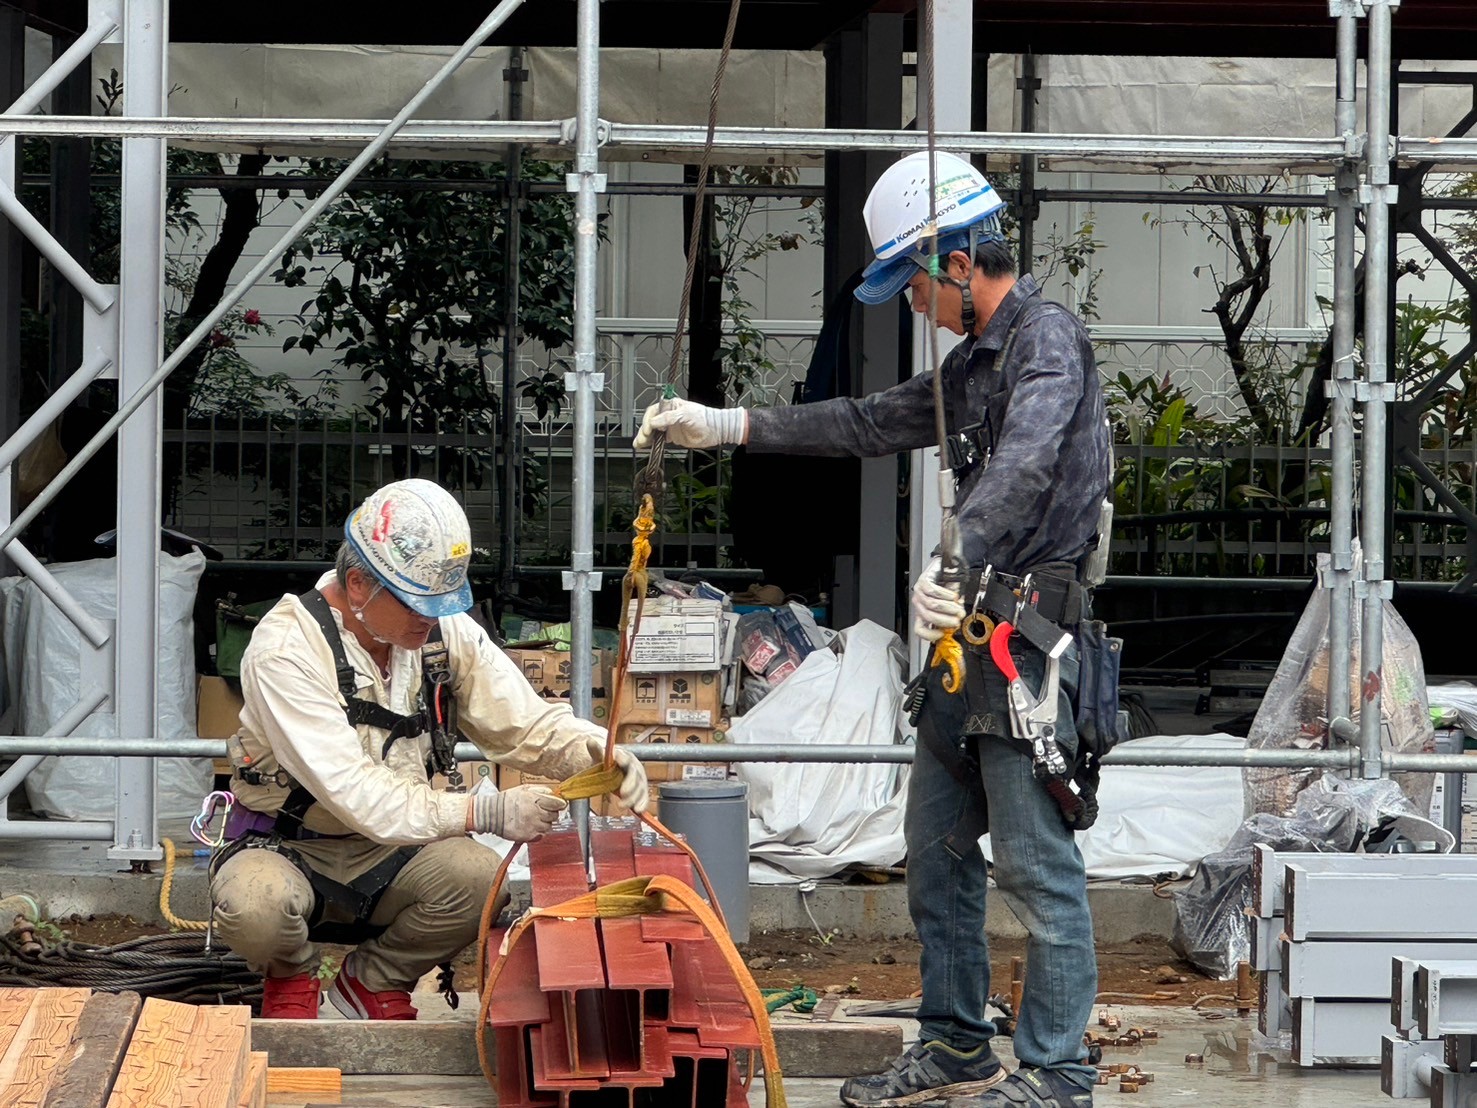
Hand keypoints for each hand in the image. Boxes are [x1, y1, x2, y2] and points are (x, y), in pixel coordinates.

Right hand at [468, 785, 566, 840]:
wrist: (492, 814)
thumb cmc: (507, 800)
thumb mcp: (524, 789)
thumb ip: (540, 790)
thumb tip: (552, 793)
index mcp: (536, 799)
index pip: (558, 804)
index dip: (559, 805)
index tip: (558, 805)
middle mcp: (536, 813)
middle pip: (555, 816)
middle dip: (551, 814)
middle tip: (542, 812)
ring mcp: (533, 825)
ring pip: (548, 827)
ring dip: (544, 824)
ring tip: (534, 820)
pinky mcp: (529, 836)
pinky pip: (541, 835)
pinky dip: (538, 832)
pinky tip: (531, 827)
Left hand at [586, 737, 650, 812]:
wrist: (617, 770)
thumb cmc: (609, 763)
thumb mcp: (601, 757)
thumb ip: (597, 751)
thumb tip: (589, 740)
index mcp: (626, 757)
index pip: (626, 758)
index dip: (622, 759)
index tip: (617, 759)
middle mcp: (635, 768)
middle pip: (635, 776)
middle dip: (630, 785)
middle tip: (622, 793)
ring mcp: (639, 780)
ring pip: (640, 789)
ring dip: (633, 798)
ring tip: (621, 805)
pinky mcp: (641, 791)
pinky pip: (644, 797)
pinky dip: (642, 804)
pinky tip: (638, 810)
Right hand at [633, 398, 747, 449]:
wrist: (715, 430)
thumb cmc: (704, 418)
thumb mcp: (686, 414)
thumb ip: (669, 418)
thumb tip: (654, 422)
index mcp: (670, 406)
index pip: (653, 412)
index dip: (648, 420)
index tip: (648, 430)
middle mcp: (667, 415)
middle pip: (650, 422)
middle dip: (644, 431)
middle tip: (643, 439)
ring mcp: (669, 426)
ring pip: (652, 431)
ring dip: (644, 438)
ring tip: (639, 444)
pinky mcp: (672, 436)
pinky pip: (658, 439)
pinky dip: (650, 443)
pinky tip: (644, 446)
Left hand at [911, 555, 965, 642]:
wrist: (946, 568)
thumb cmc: (948, 587)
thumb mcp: (951, 605)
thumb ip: (951, 616)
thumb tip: (958, 625)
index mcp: (923, 613)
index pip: (919, 629)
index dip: (929, 634)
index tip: (942, 634)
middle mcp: (919, 604)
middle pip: (928, 617)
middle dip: (945, 620)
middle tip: (958, 619)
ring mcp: (919, 592)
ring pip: (932, 604)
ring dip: (948, 607)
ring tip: (958, 606)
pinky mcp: (923, 581)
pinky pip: (933, 591)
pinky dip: (946, 595)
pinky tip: (954, 596)